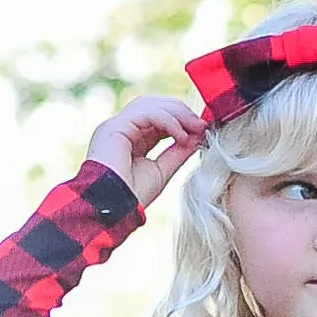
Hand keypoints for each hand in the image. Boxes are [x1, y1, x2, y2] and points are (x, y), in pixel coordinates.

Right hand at [87, 96, 207, 207]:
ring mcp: (115, 126)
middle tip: (202, 124)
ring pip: (149, 105)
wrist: (113, 212)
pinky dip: (167, 120)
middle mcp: (121, 129)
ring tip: (195, 127)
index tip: (202, 128)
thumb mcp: (162, 171)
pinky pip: (145, 113)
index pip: (157, 118)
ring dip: (176, 113)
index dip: (181, 119)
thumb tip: (198, 136)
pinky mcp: (113, 128)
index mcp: (130, 139)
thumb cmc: (132, 198)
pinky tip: (180, 135)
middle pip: (153, 105)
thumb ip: (178, 152)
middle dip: (180, 112)